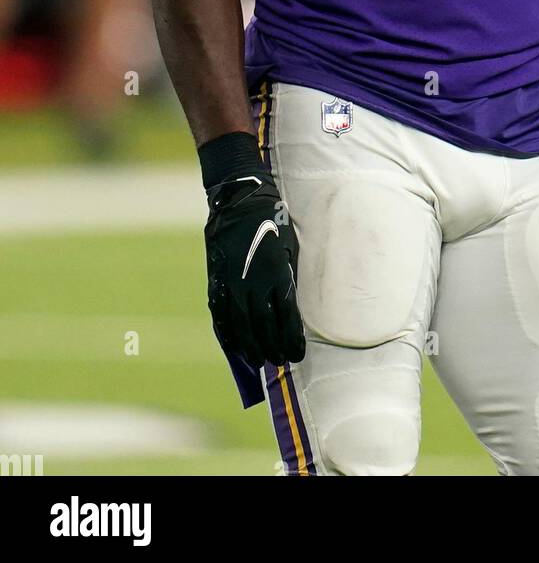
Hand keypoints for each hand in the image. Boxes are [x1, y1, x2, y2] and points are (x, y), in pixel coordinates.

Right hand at [205, 171, 305, 368]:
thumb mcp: (288, 248)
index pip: (286, 318)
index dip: (292, 339)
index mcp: (276, 273)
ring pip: (241, 326)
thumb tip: (289, 308)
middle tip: (280, 361)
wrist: (238, 201)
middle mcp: (253, 283)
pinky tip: (235, 346)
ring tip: (260, 359)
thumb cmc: (273, 222)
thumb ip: (288, 278)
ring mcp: (231, 284)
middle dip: (273, 347)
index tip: (297, 354)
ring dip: (251, 346)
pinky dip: (229, 335)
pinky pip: (221, 316)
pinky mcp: (216, 282)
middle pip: (263, 327)